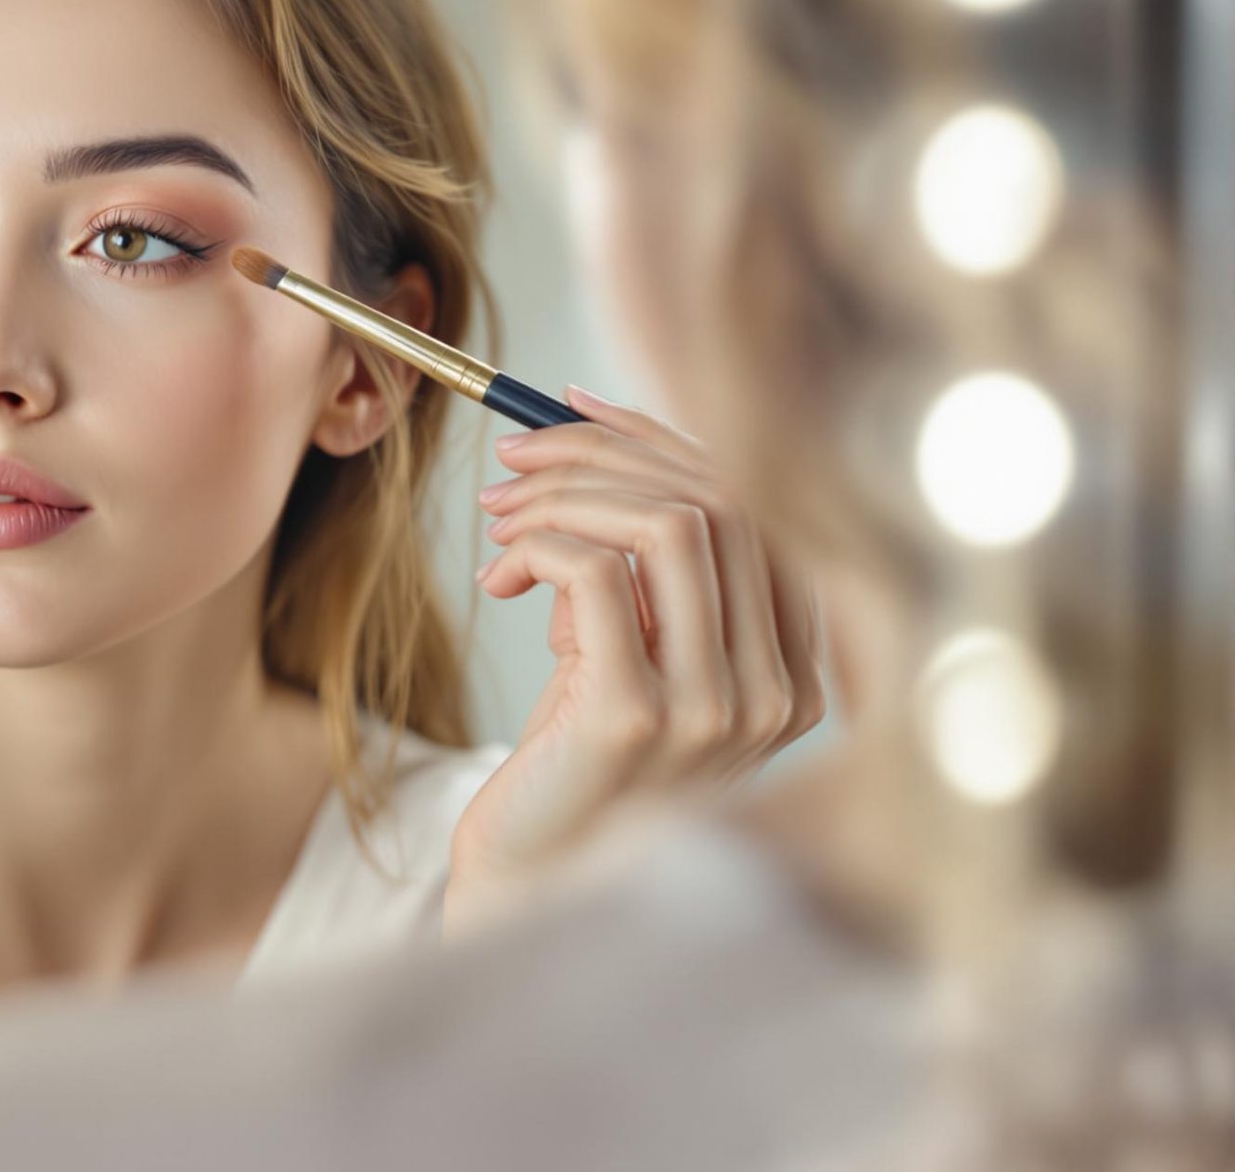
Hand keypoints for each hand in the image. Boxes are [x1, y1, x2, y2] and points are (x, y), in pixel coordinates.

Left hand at [443, 387, 823, 934]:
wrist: (530, 883)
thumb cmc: (571, 767)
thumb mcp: (628, 656)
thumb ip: (646, 578)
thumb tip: (599, 442)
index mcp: (793, 670)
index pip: (757, 506)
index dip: (665, 439)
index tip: (573, 411)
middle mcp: (778, 691)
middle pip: (722, 499)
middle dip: (604, 453)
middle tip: (514, 460)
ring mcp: (718, 708)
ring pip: (668, 522)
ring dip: (567, 495)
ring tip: (500, 521)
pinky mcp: (637, 717)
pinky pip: (597, 572)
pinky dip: (540, 546)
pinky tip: (501, 576)